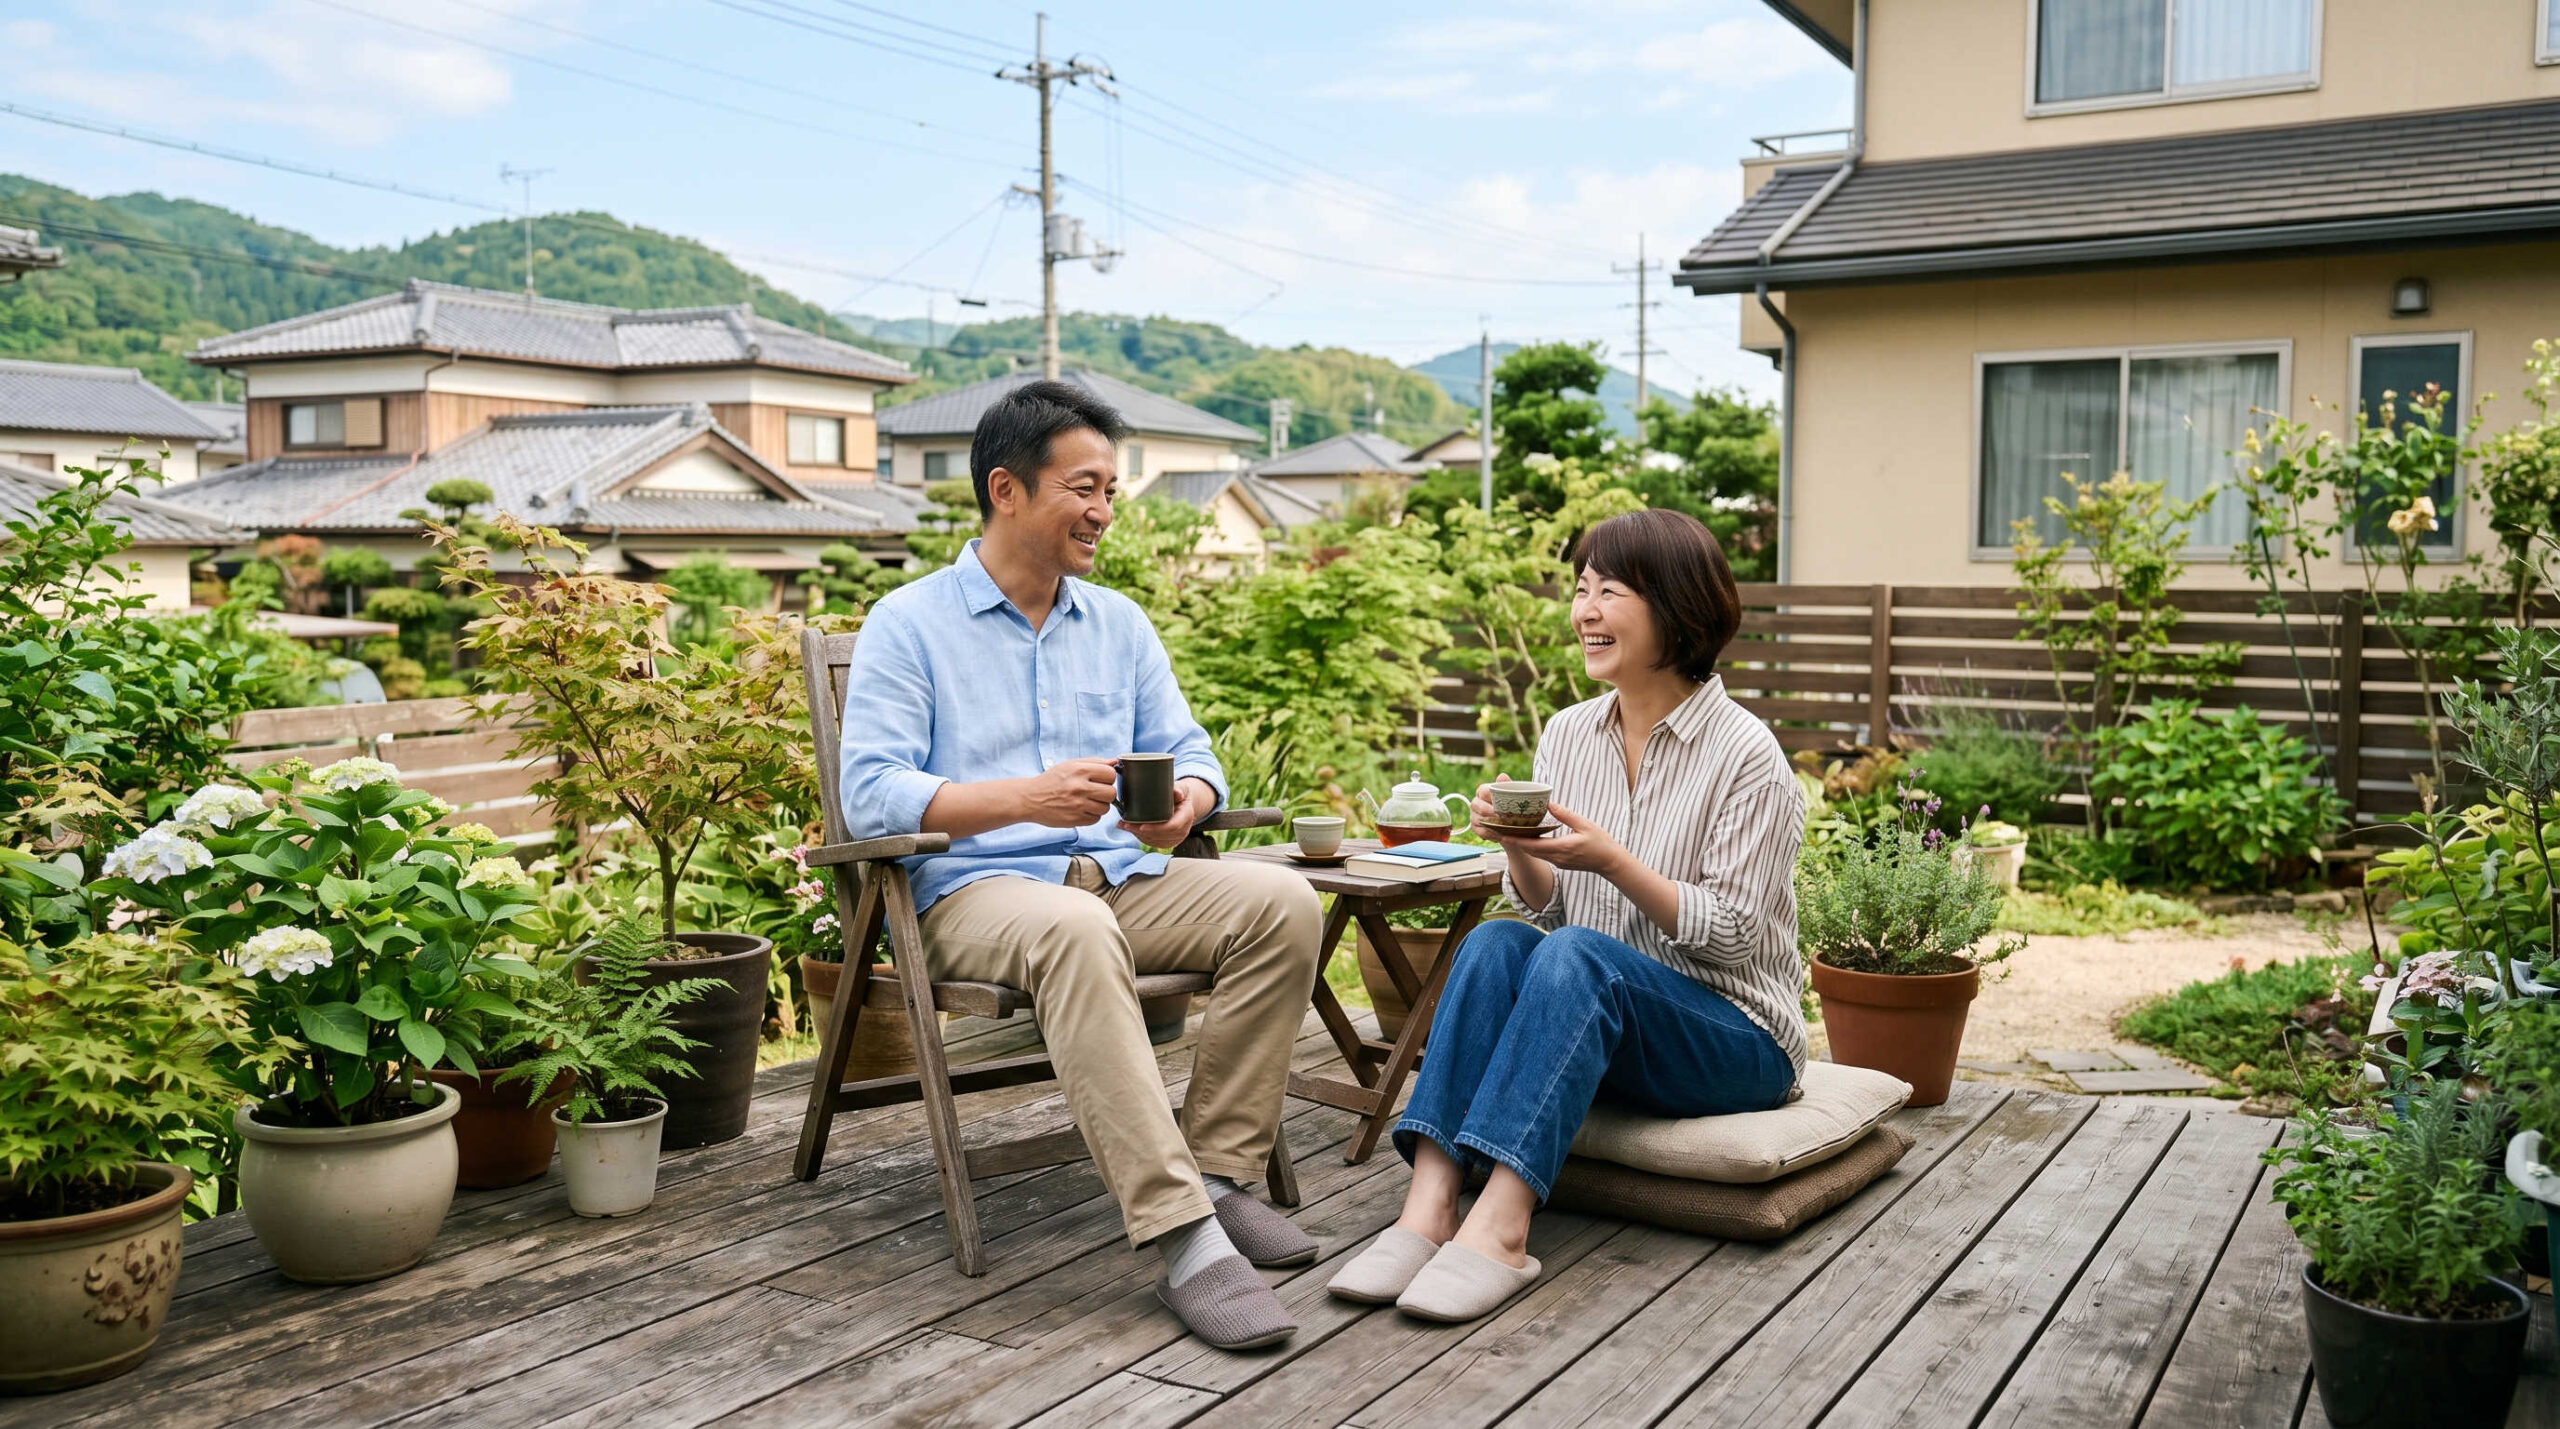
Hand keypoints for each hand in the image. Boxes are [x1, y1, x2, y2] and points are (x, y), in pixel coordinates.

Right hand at [1022, 758, 1119, 827]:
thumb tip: (1114, 762)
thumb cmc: (1052, 781)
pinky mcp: (1075, 820)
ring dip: (1099, 805)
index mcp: (1079, 770)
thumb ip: (1094, 762)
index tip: (1100, 779)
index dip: (1108, 777)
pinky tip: (1081, 809)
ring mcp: (1078, 805)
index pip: (1111, 774)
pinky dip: (1091, 815)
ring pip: (1105, 808)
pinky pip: (1096, 819)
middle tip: (1095, 792)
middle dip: (1106, 793)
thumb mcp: (1070, 765)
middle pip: (1111, 793)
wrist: (1030, 799)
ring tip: (1087, 801)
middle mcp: (1079, 787)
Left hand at [1122, 777, 1213, 849]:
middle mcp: (1182, 830)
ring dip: (1137, 834)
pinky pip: (1152, 842)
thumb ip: (1178, 789)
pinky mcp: (1168, 842)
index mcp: (1186, 816)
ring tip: (1124, 825)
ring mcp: (1175, 838)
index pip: (1171, 826)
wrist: (1183, 804)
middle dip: (1141, 831)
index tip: (1142, 826)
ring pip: (1154, 840)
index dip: (1156, 828)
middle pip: (1159, 835)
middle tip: (1125, 824)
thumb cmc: (1179, 793)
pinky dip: (1140, 836)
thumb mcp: (1181, 787)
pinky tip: (1130, 829)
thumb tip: (1176, 793)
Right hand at [1466, 775, 1516, 833]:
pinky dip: (1492, 834)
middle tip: (1504, 817)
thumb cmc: (1511, 805)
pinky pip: (1482, 832)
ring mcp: (1474, 816)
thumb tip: (1502, 776)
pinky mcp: (1476, 828)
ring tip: (1506, 828)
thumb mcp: (1512, 794)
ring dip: (1493, 825)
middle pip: (1478, 806)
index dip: (1490, 797)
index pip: (1482, 791)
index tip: (1500, 803)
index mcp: (1483, 791)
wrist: (1512, 822)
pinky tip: (1502, 836)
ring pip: (1479, 820)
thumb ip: (1507, 785)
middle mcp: (1476, 802)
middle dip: (1491, 812)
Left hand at [1499, 802, 1625, 874]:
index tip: (1502, 833)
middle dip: (1514, 841)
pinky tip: (1528, 838)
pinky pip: (1542, 855)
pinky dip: (1532, 847)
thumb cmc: (1601, 843)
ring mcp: (1558, 862)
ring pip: (1534, 853)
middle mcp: (1557, 858)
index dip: (1516, 840)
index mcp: (1562, 848)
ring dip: (1522, 844)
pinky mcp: (1561, 862)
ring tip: (1509, 833)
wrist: (1610, 862)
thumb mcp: (1585, 825)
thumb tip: (1549, 803)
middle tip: (1500, 830)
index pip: (1532, 845)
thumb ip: (1566, 815)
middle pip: (1529, 850)